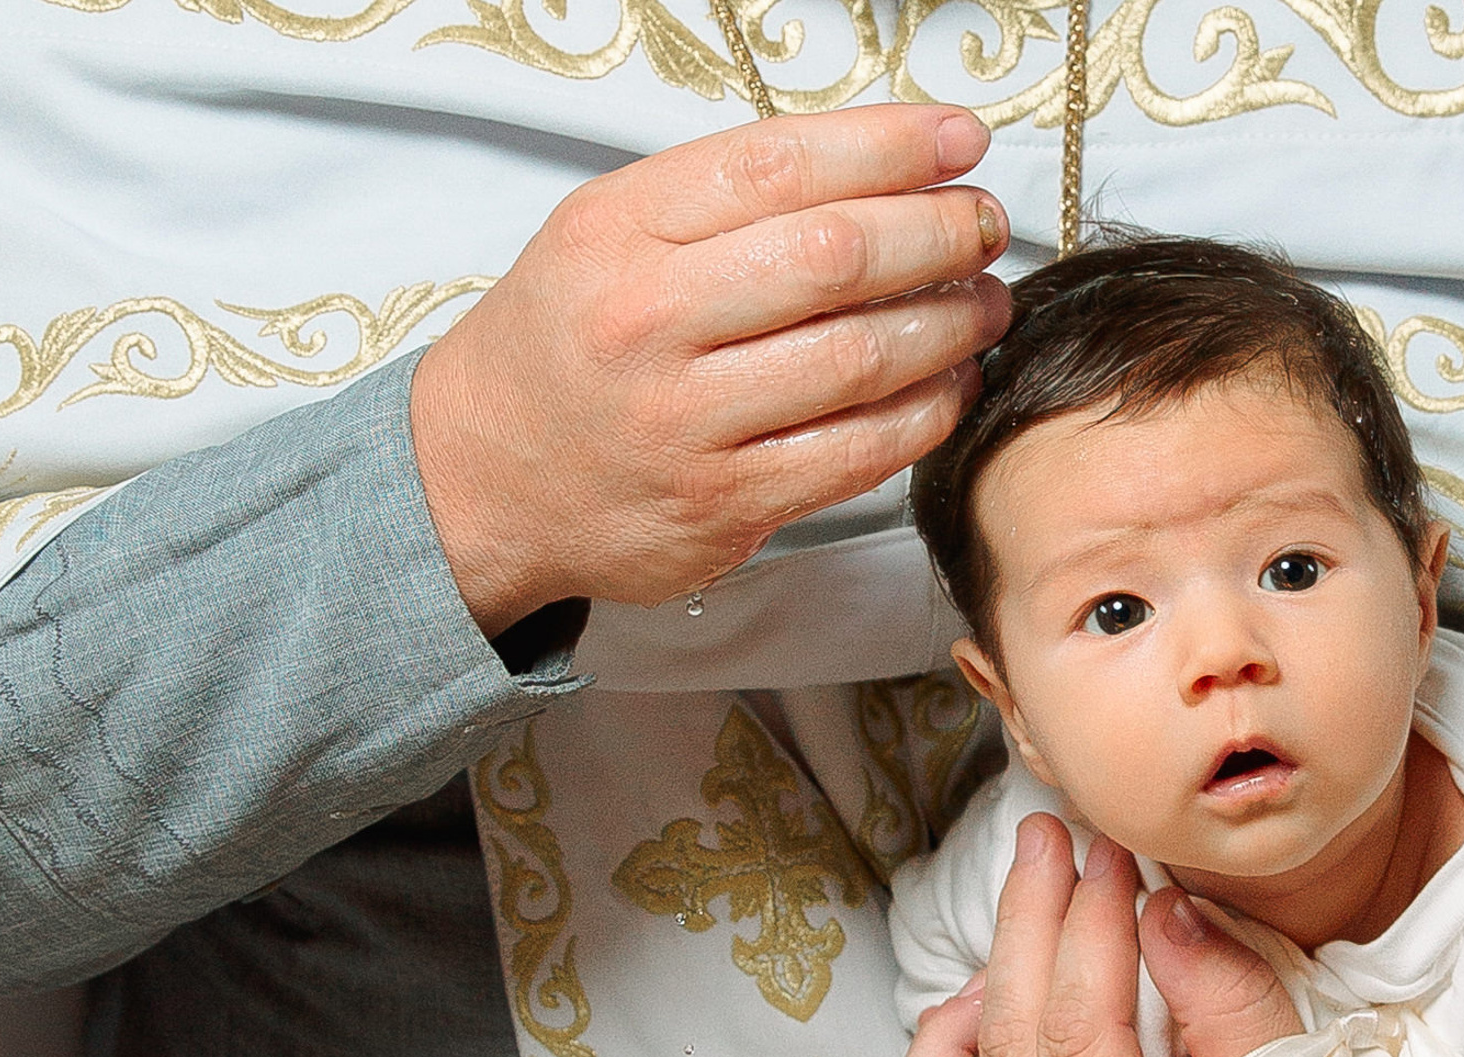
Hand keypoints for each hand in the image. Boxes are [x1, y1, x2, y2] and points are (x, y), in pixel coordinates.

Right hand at [410, 105, 1009, 633]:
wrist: (481, 480)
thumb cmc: (563, 349)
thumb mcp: (608, 235)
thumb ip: (721, 201)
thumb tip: (878, 171)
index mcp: (622, 231)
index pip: (782, 165)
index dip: (892, 147)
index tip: (959, 143)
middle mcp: (649, 321)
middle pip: (835, 257)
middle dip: (936, 235)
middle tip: (981, 229)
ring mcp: (687, 423)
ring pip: (857, 357)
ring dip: (946, 326)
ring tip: (982, 305)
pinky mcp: (722, 507)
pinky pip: (853, 453)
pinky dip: (921, 414)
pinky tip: (948, 386)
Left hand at [886, 819, 1388, 1056]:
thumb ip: (1225, 999)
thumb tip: (1159, 911)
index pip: (1076, 1026)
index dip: (1087, 924)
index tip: (1105, 854)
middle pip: (1010, 1039)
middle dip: (1029, 922)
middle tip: (1048, 843)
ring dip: (980, 990)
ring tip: (1030, 922)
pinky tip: (980, 1017)